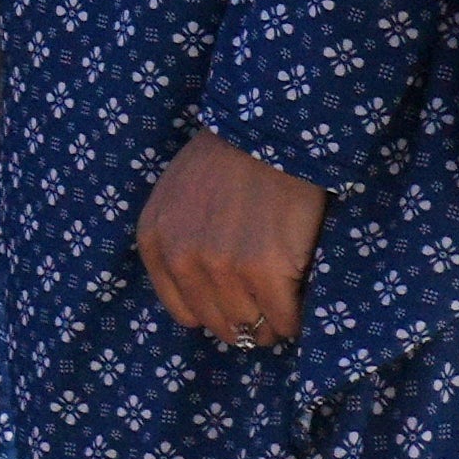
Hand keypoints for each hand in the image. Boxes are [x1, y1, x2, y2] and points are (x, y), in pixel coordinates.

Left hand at [141, 130, 327, 348]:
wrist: (268, 131)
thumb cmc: (228, 157)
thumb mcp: (174, 195)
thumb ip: (177, 239)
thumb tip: (204, 294)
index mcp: (156, 242)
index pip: (185, 311)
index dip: (217, 311)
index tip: (239, 304)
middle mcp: (183, 259)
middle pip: (218, 323)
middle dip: (245, 323)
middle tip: (268, 310)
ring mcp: (222, 266)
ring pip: (250, 326)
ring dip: (271, 324)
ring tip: (286, 307)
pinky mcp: (264, 269)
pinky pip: (284, 318)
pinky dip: (296, 318)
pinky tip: (302, 301)